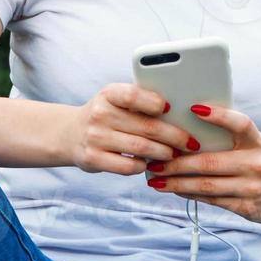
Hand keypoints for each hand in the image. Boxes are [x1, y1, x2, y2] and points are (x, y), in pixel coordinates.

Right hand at [65, 83, 201, 175]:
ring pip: (141, 148)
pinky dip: (144, 166)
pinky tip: (150, 164)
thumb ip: (141, 102)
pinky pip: (129, 166)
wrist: (69, 134)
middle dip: (174, 136)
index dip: (154, 102)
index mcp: (108, 94)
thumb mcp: (116, 101)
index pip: (132, 95)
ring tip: (175, 154)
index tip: (170, 108)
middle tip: (190, 142)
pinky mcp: (93, 159)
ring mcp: (95, 137)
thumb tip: (180, 112)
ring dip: (164, 153)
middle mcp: (100, 114)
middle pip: (146, 127)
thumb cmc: (105, 116)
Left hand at [142, 102, 260, 224]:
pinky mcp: (249, 209)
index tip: (194, 108)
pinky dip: (190, 195)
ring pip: (206, 186)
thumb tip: (192, 130)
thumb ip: (235, 139)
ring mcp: (253, 189)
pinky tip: (175, 190)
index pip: (239, 123)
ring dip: (176, 183)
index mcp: (259, 142)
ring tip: (155, 179)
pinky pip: (213, 202)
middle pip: (208, 162)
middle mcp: (257, 164)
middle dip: (176, 162)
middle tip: (153, 160)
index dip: (217, 115)